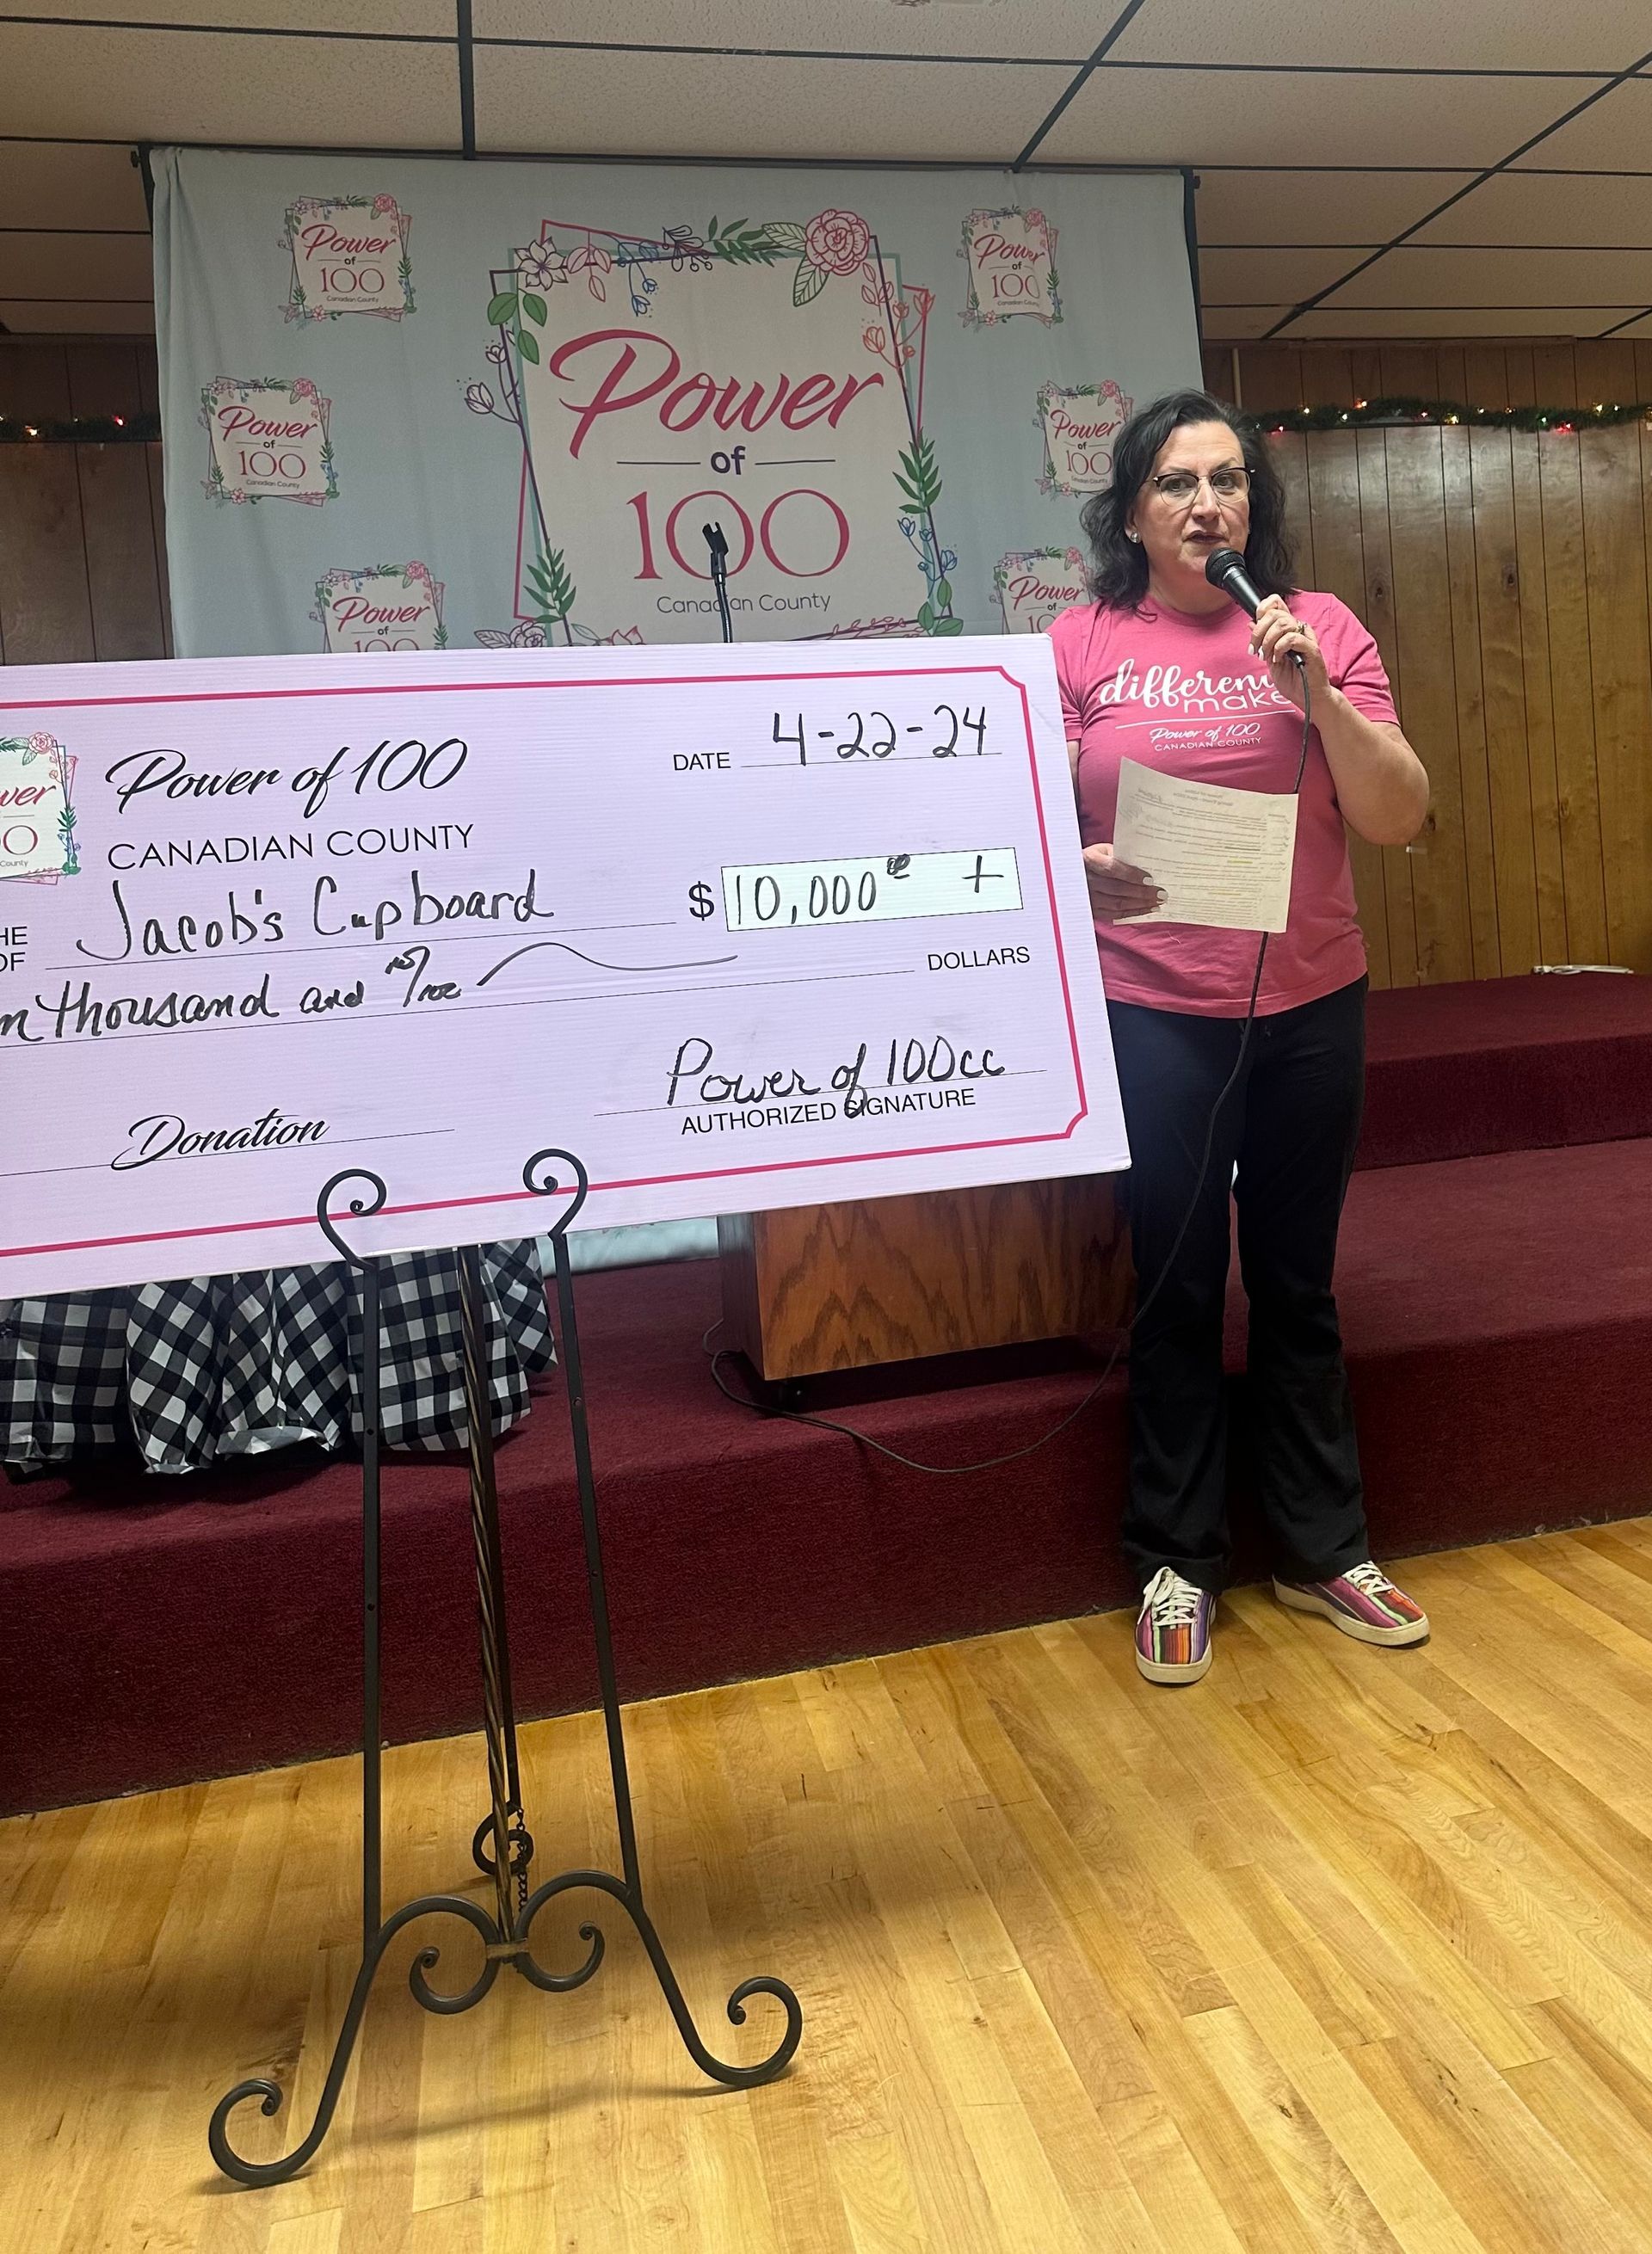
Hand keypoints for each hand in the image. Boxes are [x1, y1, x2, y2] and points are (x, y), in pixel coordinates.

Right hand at [1083, 844, 1161, 921]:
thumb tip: (1146, 865)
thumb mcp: (1103, 850)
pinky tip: (1147, 909)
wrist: (1071, 874)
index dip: (1131, 875)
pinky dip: (1133, 913)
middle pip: (1117, 889)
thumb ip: (1120, 855)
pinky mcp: (1092, 910)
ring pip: (1117, 904)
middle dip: (1142, 893)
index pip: (1112, 869)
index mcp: (1089, 860)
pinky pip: (1115, 914)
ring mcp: (1088, 898)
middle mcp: (1086, 881)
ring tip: (1158, 902)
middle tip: (1161, 893)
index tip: (1150, 879)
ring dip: (1140, 905)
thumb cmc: (1093, 859)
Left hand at [1251, 594, 1330, 712]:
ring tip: (1267, 657)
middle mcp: (1298, 630)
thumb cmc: (1293, 679)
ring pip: (1283, 624)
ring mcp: (1306, 638)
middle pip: (1275, 614)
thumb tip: (1251, 623)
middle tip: (1255, 649)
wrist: (1308, 698)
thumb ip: (1263, 641)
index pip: (1276, 604)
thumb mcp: (1270, 659)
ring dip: (1268, 641)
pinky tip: (1278, 659)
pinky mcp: (1312, 649)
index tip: (1253, 630)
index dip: (1262, 609)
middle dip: (1259, 632)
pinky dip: (1280, 648)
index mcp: (1288, 629)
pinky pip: (1292, 638)